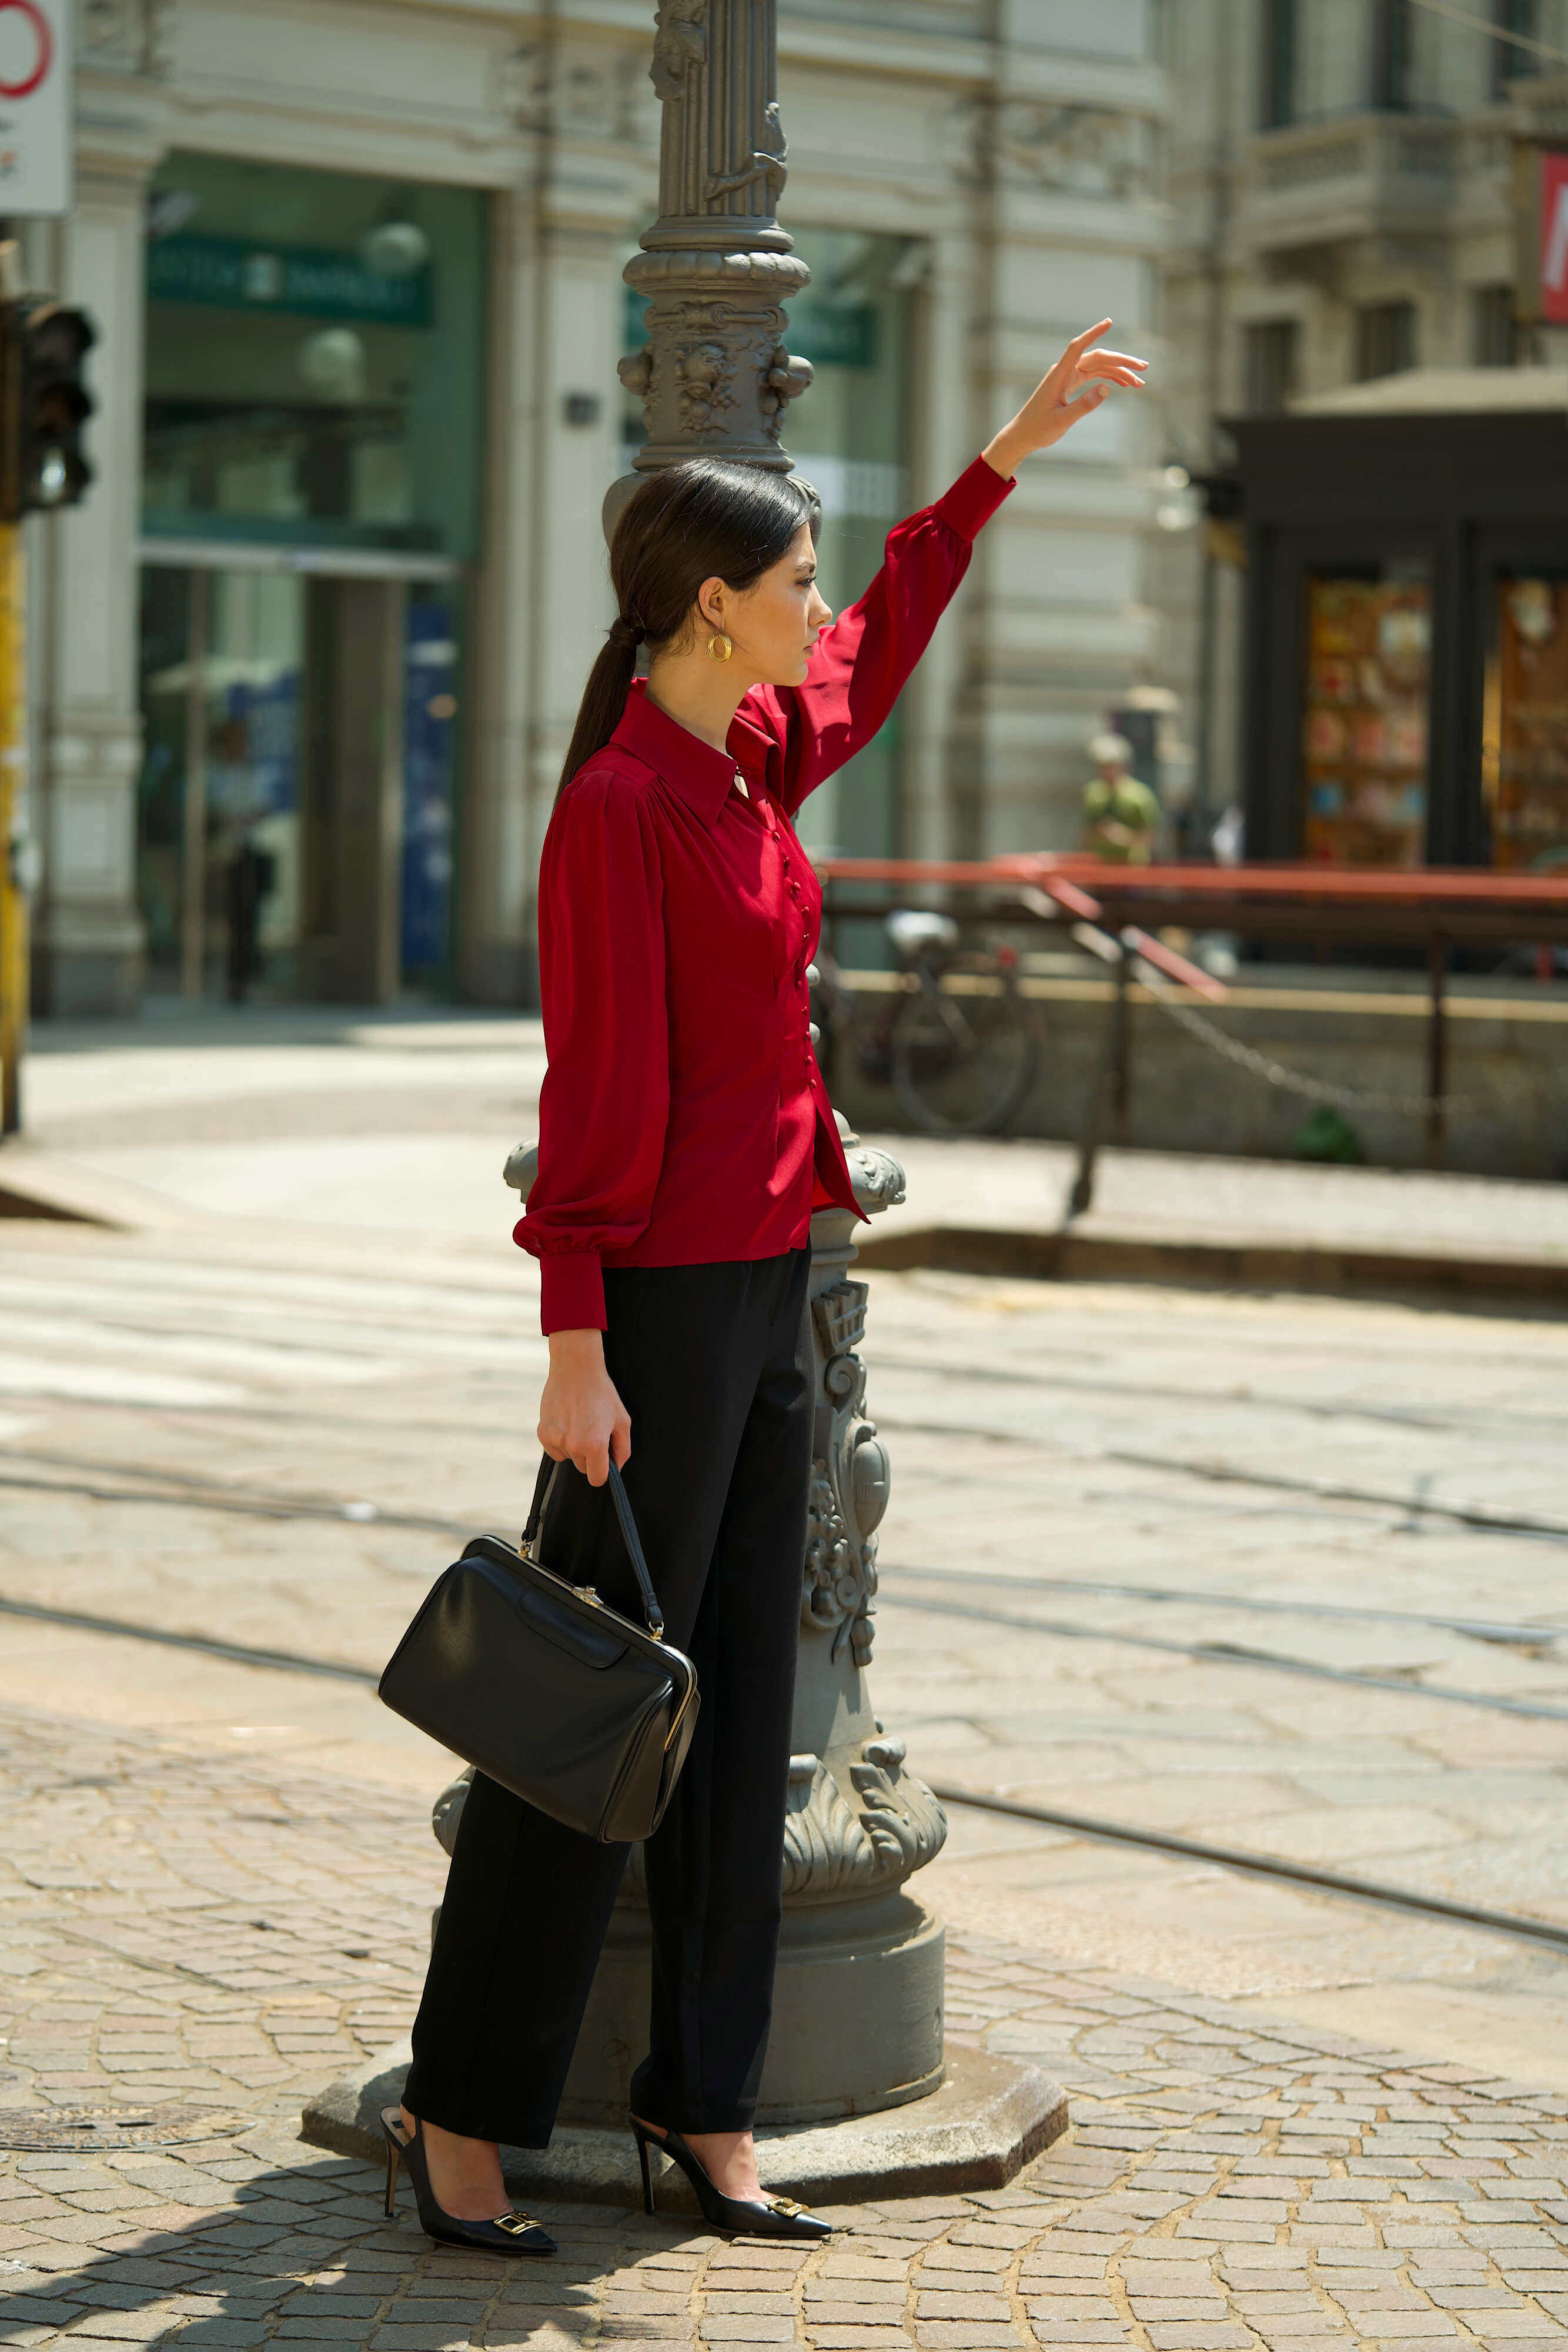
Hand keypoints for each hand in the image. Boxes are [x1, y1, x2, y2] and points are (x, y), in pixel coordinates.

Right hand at [538, 1329, 630, 1486]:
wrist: (575, 1369)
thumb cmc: (602, 1394)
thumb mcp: (622, 1420)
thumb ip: (622, 1449)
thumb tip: (616, 1469)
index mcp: (595, 1445)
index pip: (597, 1479)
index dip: (602, 1473)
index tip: (603, 1462)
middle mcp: (573, 1446)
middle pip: (583, 1468)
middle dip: (589, 1457)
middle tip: (593, 1432)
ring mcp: (556, 1440)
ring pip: (568, 1458)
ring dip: (574, 1447)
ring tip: (579, 1422)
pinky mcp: (543, 1433)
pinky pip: (554, 1450)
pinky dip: (560, 1442)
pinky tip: (566, 1422)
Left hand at [982, 320, 1146, 478]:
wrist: (1022, 436)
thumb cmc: (1038, 429)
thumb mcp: (1062, 420)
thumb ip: (1084, 406)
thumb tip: (1107, 389)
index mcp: (1060, 375)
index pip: (1078, 346)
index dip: (1094, 333)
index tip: (1109, 322)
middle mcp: (1065, 371)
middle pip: (1097, 357)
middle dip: (1121, 361)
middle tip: (1144, 369)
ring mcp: (1068, 377)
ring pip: (1098, 367)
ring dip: (1119, 372)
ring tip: (1139, 383)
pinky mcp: (1070, 384)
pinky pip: (1093, 375)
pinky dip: (1109, 378)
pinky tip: (1124, 384)